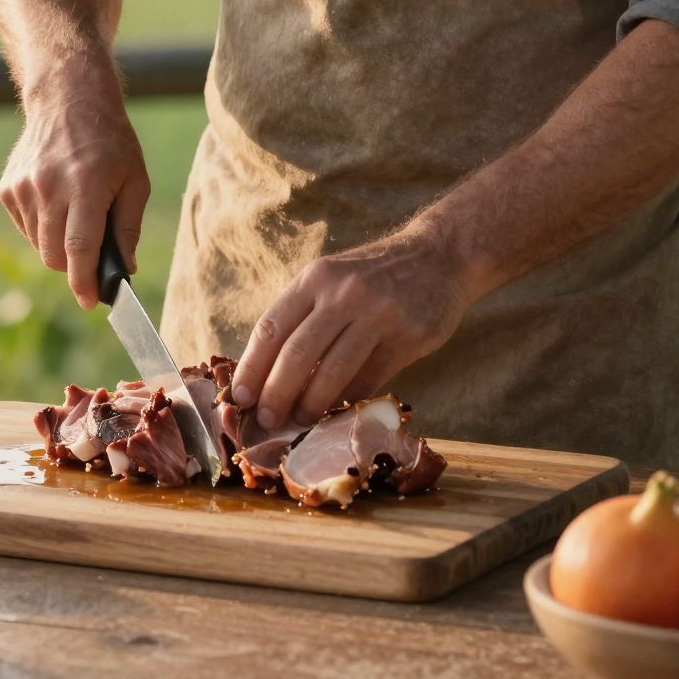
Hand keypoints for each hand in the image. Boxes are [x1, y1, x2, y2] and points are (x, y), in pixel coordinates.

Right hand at [0, 64, 149, 308]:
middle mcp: (49, 187)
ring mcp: (24, 187)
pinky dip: (42, 228)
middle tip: (93, 256)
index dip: (84, 282)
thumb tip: (125, 269)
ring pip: (39, 245)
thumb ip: (128, 227)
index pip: (80, 248)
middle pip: (55, 255)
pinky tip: (57, 202)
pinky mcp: (8, 188)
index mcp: (86, 186)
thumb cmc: (110, 142)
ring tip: (77, 215)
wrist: (68, 100)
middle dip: (75, 267)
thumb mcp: (135, 180)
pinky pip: (26, 227)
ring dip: (59, 245)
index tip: (91, 302)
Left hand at [231, 225, 473, 427]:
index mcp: (316, 278)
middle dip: (277, 394)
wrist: (439, 256)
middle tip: (267, 420)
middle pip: (297, 354)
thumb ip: (303, 316)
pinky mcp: (407, 336)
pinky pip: (369, 380)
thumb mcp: (333, 279)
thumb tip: (267, 374)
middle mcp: (344, 293)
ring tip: (300, 422)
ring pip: (333, 372)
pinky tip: (336, 412)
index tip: (240, 398)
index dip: (252, 368)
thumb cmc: (373, 275)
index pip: (272, 328)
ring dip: (311, 405)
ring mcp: (378, 314)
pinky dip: (347, 401)